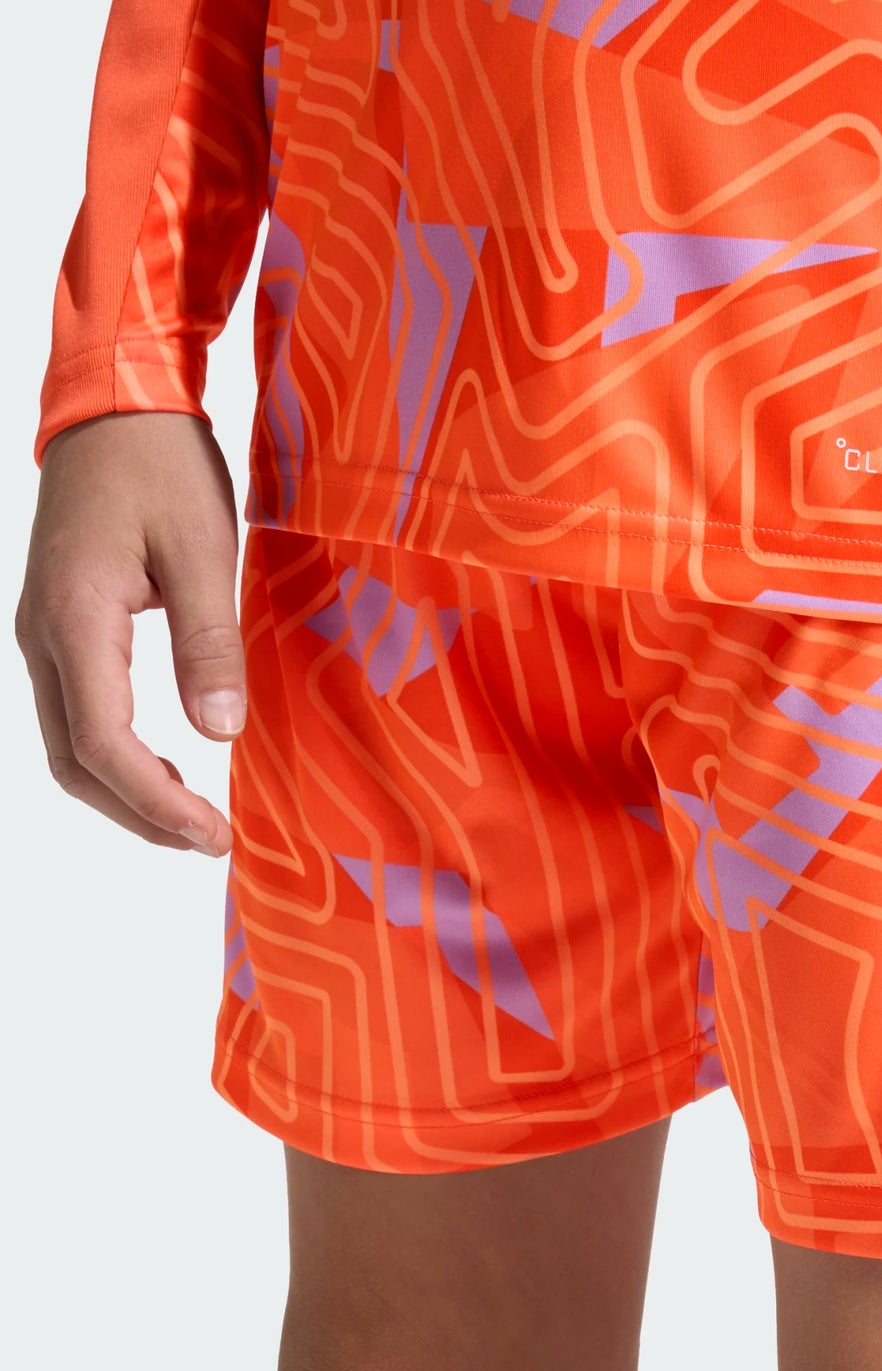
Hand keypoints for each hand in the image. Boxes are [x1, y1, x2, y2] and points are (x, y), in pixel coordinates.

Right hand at [15, 411, 244, 855]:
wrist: (116, 402)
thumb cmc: (161, 465)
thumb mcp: (204, 550)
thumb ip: (209, 644)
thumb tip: (219, 731)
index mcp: (74, 621)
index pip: (102, 744)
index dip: (156, 804)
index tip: (213, 835)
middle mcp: (43, 635)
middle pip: (73, 760)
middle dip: (138, 813)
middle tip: (209, 839)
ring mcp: (45, 631)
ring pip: (69, 741)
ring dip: (126, 790)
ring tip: (193, 816)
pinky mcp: (62, 622)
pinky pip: (78, 709)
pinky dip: (117, 753)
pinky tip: (168, 764)